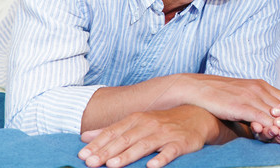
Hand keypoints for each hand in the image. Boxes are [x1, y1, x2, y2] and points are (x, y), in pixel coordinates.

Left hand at [78, 105, 229, 167]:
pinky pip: (170, 151)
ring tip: (112, 165)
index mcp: (137, 119)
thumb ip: (112, 130)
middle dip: (107, 151)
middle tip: (91, 163)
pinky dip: (161, 158)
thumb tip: (85, 137)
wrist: (196, 116)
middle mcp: (149, 124)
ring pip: (144, 145)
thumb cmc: (162, 122)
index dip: (98, 144)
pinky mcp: (181, 142)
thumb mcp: (137, 122)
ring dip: (128, 155)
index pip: (114, 132)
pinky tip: (152, 166)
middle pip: (125, 139)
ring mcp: (165, 133)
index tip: (82, 155)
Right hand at [188, 75, 279, 126]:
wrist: (199, 88)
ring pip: (275, 114)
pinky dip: (270, 127)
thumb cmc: (221, 93)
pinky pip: (261, 118)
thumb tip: (270, 116)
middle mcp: (259, 88)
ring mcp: (251, 96)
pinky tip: (274, 135)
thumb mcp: (244, 94)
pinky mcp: (242, 106)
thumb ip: (258, 102)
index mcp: (261, 85)